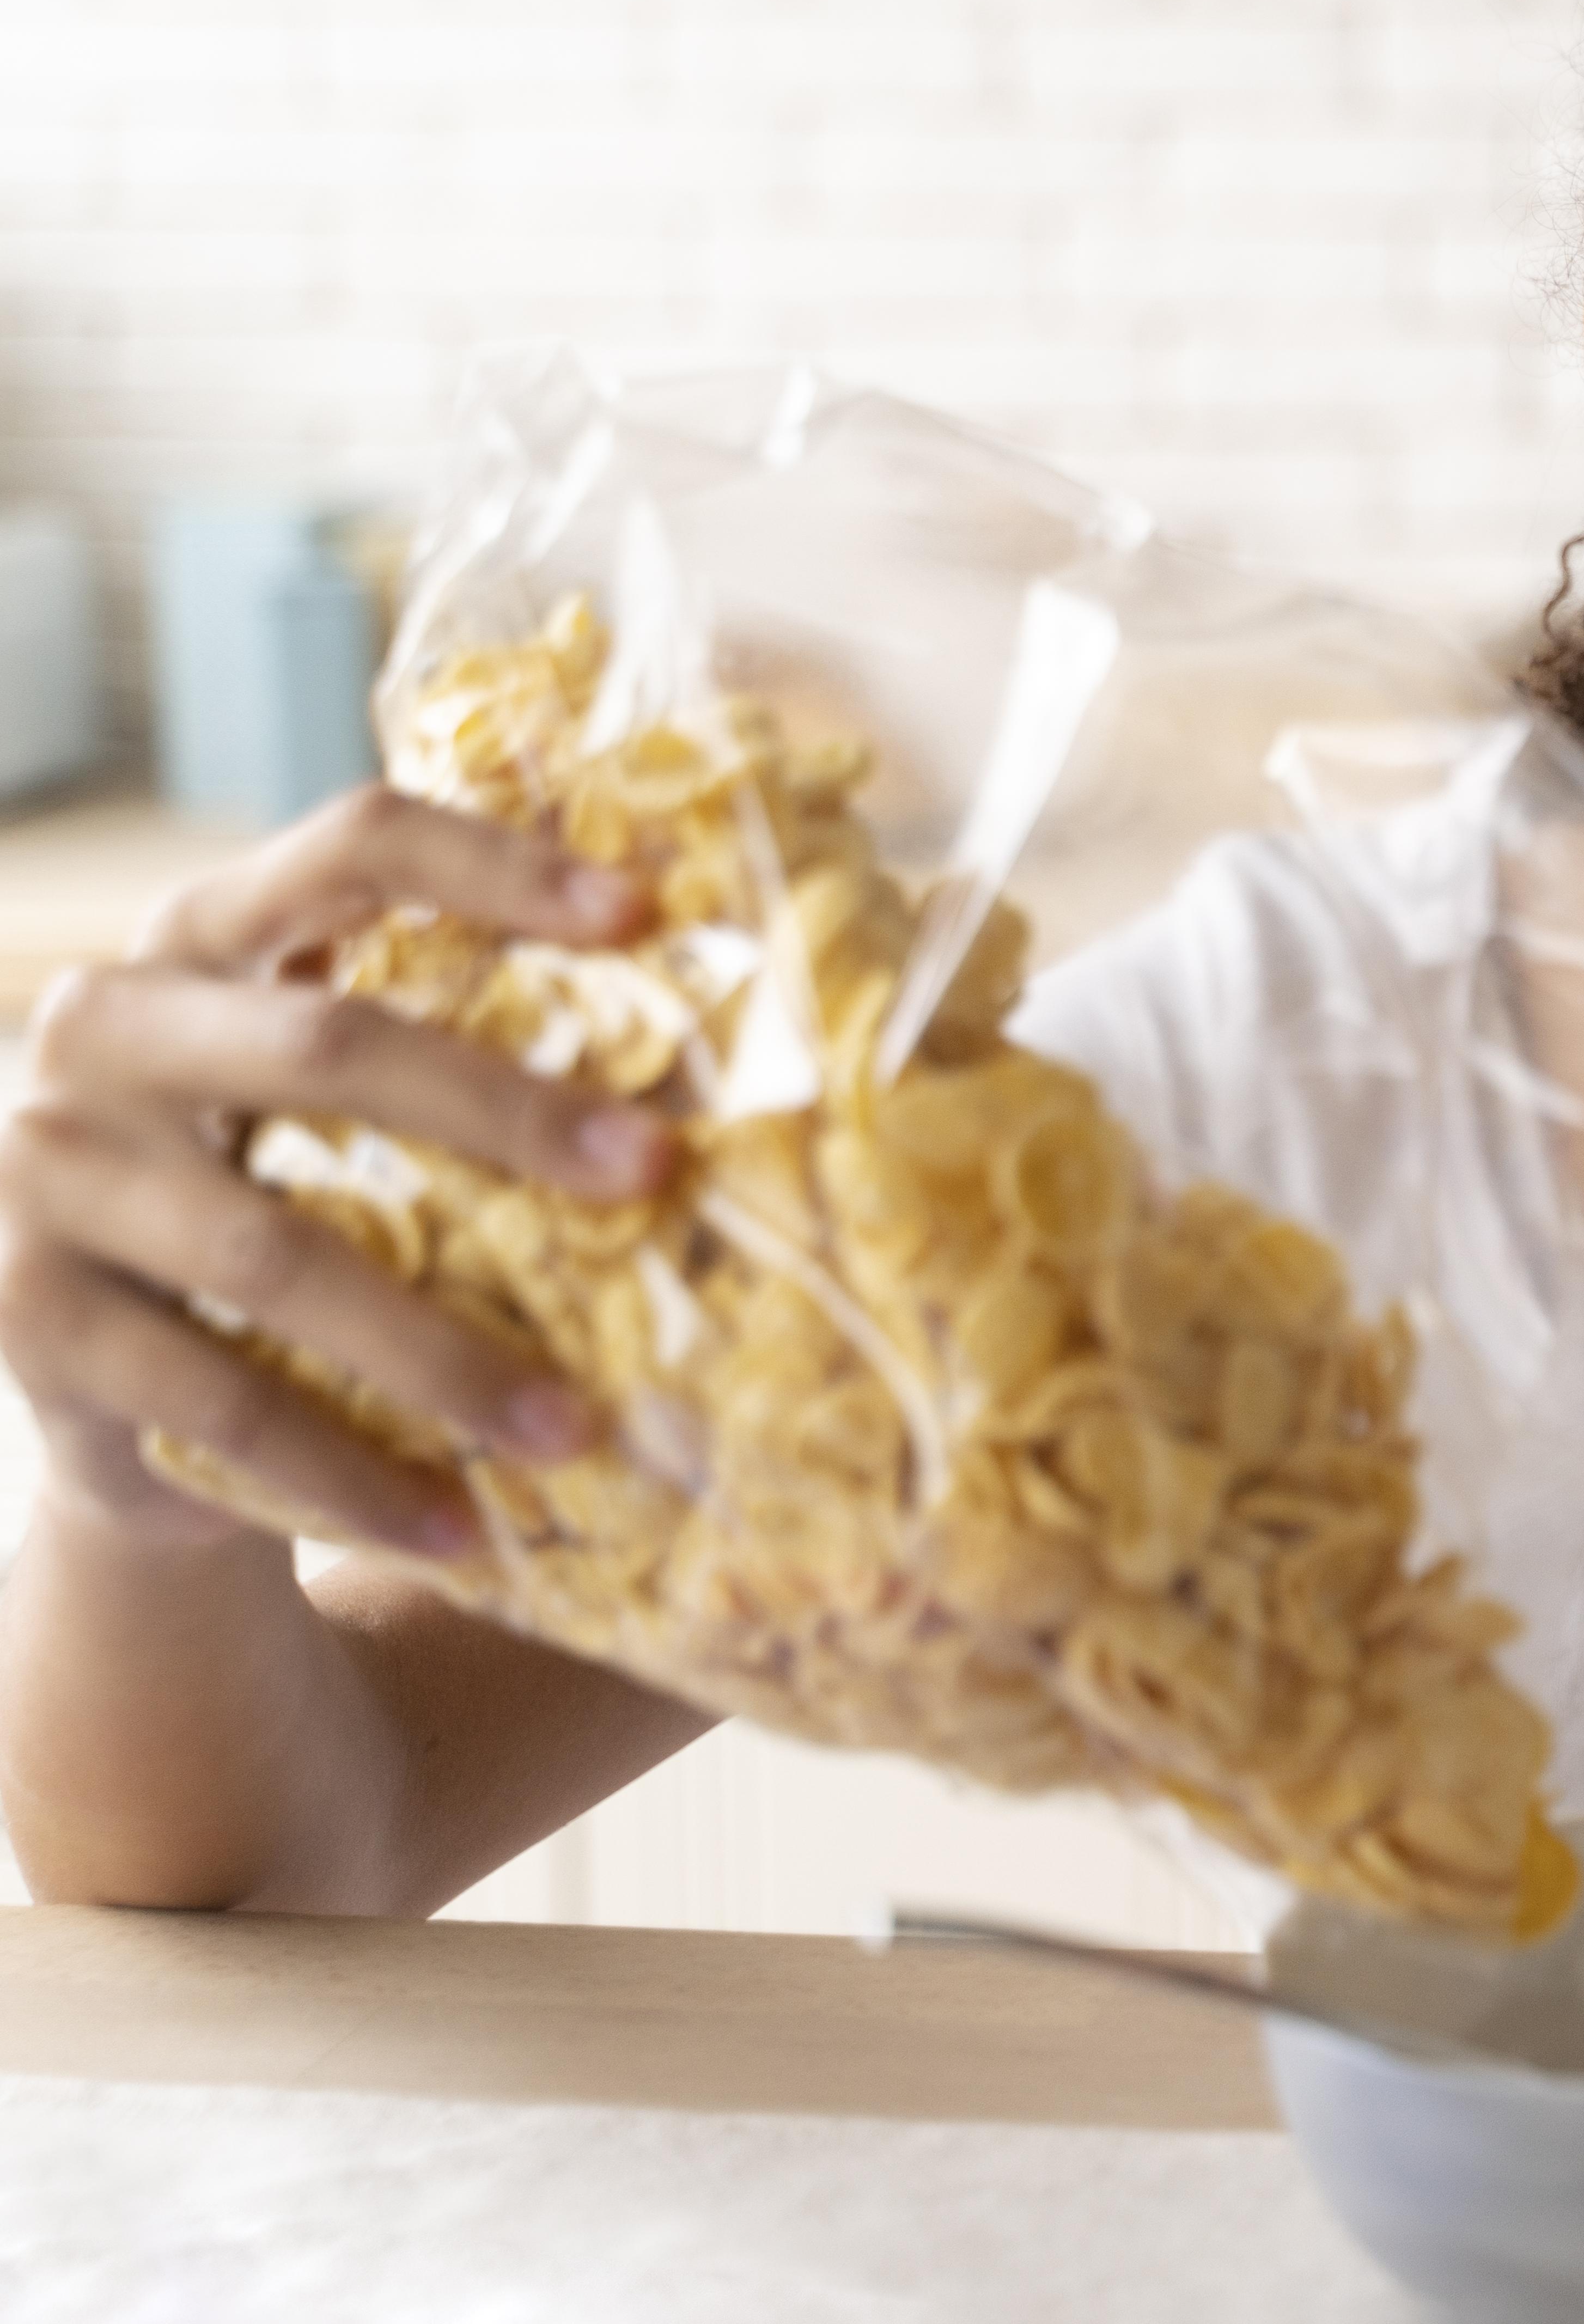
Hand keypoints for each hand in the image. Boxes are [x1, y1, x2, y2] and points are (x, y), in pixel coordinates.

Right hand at [0, 787, 670, 1559]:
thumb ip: (466, 1046)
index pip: (353, 845)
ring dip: (443, 1352)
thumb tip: (722, 1074)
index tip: (644, 912)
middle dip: (505, 1110)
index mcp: (200, 937)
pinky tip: (460, 1530)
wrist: (116, 1378)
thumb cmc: (294, 1194)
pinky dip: (350, 1477)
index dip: (495, 864)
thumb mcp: (345, 1103)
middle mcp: (105, 1031)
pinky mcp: (32, 1325)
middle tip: (658, 1173)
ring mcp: (50, 1176)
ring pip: (277, 1254)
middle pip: (327, 1045)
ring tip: (580, 1427)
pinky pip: (217, 1405)